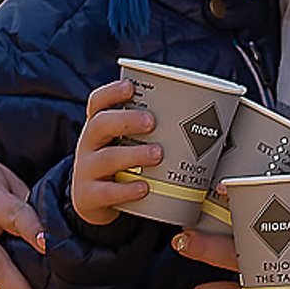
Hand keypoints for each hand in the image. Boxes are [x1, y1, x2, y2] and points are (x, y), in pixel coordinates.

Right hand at [72, 79, 163, 228]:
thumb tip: (203, 119)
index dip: (112, 92)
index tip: (131, 87)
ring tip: (158, 154)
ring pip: (107, 158)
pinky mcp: (89, 196)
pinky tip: (145, 188)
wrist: (91, 201)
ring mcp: (86, 170)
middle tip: (152, 121)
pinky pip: (108, 192)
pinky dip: (127, 190)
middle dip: (127, 120)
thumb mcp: (122, 144)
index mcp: (98, 127)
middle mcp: (88, 144)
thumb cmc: (118, 165)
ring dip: (134, 154)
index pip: (97, 102)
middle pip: (100, 125)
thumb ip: (146, 133)